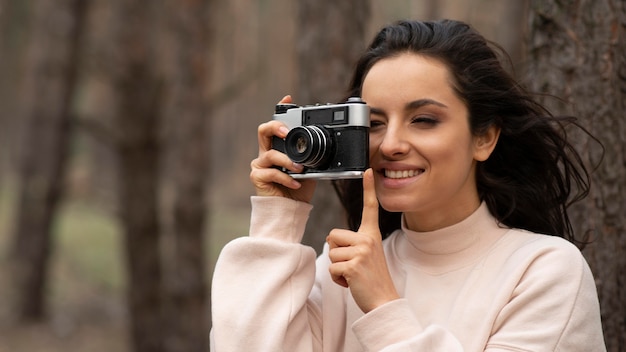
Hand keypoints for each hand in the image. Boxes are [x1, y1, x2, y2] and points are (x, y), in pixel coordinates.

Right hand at [249, 95, 315, 202]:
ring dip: (287, 161)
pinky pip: (272, 173)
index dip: (280, 109)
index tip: (289, 98)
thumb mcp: (310, 169)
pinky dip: (286, 178)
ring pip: (271, 154)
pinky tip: (295, 183)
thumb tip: (328, 146)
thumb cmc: (299, 189)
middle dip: (276, 127)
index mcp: (278, 147)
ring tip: (300, 169)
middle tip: (288, 131)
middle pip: (263, 130)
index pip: (276, 124)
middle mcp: (266, 152)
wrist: (290, 209)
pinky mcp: (257, 177)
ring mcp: (260, 165)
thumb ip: (313, 157)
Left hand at [326, 169, 399, 312]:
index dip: (368, 188)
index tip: (367, 170)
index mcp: (372, 234)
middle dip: (336, 252)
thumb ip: (352, 244)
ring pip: (330, 253)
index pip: (369, 208)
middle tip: (353, 265)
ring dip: (337, 267)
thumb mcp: (365, 255)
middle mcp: (368, 239)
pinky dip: (337, 278)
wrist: (383, 301)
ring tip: (354, 275)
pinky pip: (332, 267)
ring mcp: (362, 251)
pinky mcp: (353, 265)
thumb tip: (331, 241)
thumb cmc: (371, 279)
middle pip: (332, 236)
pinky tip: (351, 282)